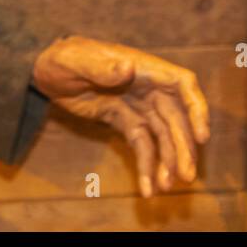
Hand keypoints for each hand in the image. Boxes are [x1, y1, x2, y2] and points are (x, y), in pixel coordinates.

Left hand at [32, 36, 210, 197]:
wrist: (45, 71)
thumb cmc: (63, 57)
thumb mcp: (77, 60)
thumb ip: (101, 66)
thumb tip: (128, 67)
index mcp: (143, 68)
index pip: (182, 85)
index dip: (196, 109)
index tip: (201, 136)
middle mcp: (148, 88)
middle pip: (175, 119)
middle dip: (183, 148)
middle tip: (186, 176)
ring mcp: (138, 107)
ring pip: (162, 137)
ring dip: (168, 162)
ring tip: (166, 187)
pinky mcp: (125, 122)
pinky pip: (142, 146)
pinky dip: (147, 166)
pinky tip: (148, 188)